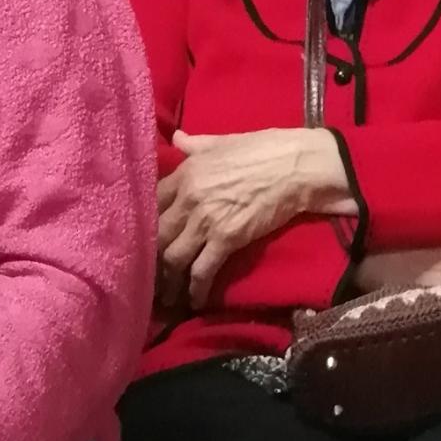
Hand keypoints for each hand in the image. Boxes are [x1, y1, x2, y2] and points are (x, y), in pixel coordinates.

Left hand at [157, 128, 352, 309]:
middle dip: (151, 259)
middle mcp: (188, 198)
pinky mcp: (226, 239)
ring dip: (169, 280)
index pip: (152, 202)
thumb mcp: (221, 141)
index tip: (145, 240)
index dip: (147, 224)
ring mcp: (206, 220)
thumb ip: (194, 144)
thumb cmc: (261, 149)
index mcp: (185, 172)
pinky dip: (196, 289)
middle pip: (158, 235)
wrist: (294, 166)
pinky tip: (195, 302)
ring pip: (173, 257)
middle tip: (151, 276)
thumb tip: (176, 138)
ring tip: (168, 297)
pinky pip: (202, 270)